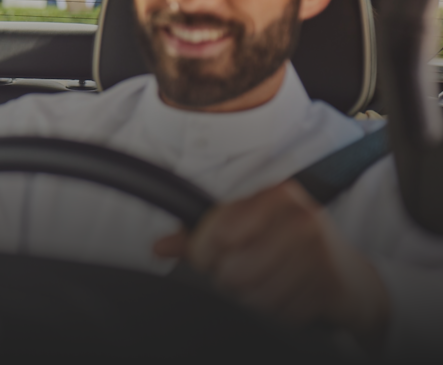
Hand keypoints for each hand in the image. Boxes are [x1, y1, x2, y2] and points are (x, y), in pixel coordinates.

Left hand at [153, 180, 388, 345]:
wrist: (352, 279)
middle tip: (244, 280)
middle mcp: (300, 218)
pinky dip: (280, 315)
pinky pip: (281, 313)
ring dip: (255, 303)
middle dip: (230, 284)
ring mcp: (319, 251)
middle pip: (232, 271)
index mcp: (275, 196)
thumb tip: (160, 247)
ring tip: (269, 290)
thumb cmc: (291, 249)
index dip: (202, 256)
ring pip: (254, 296)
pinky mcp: (331, 284)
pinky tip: (290, 301)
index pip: (215, 233)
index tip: (208, 262)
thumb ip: (202, 236)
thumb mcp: (250, 229)